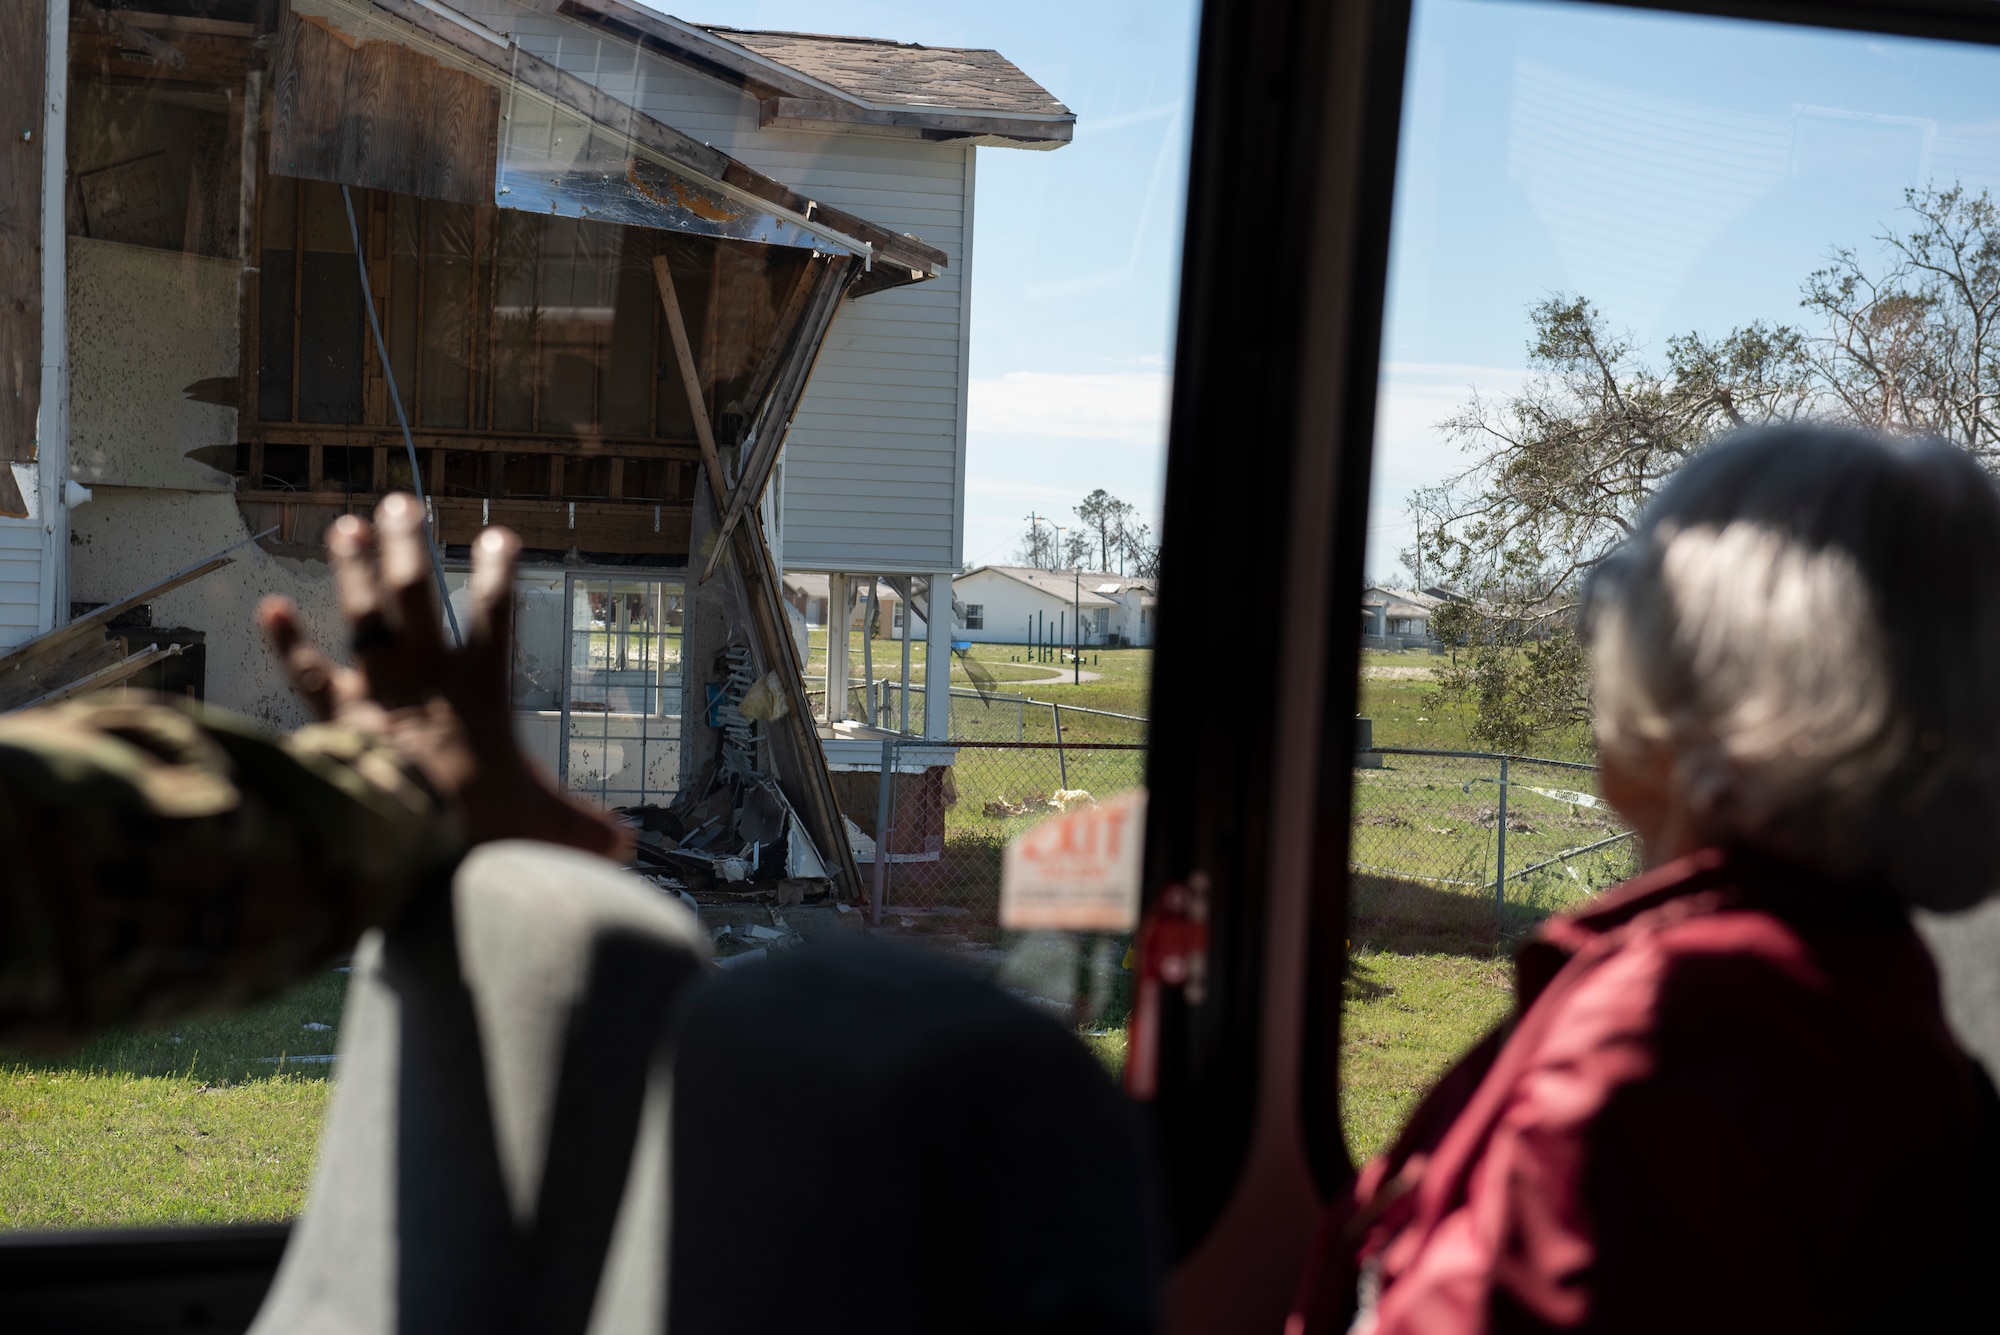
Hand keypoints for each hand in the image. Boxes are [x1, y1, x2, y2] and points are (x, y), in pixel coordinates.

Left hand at [257, 493, 629, 860]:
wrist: (409, 836)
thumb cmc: (480, 823)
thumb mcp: (544, 825)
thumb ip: (582, 830)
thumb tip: (623, 848)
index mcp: (479, 689)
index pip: (496, 616)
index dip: (499, 573)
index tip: (499, 533)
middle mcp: (425, 674)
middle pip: (415, 595)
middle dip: (408, 546)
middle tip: (399, 504)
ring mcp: (377, 688)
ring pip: (363, 616)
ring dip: (352, 570)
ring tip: (345, 526)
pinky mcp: (336, 716)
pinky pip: (307, 673)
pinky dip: (288, 642)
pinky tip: (269, 609)